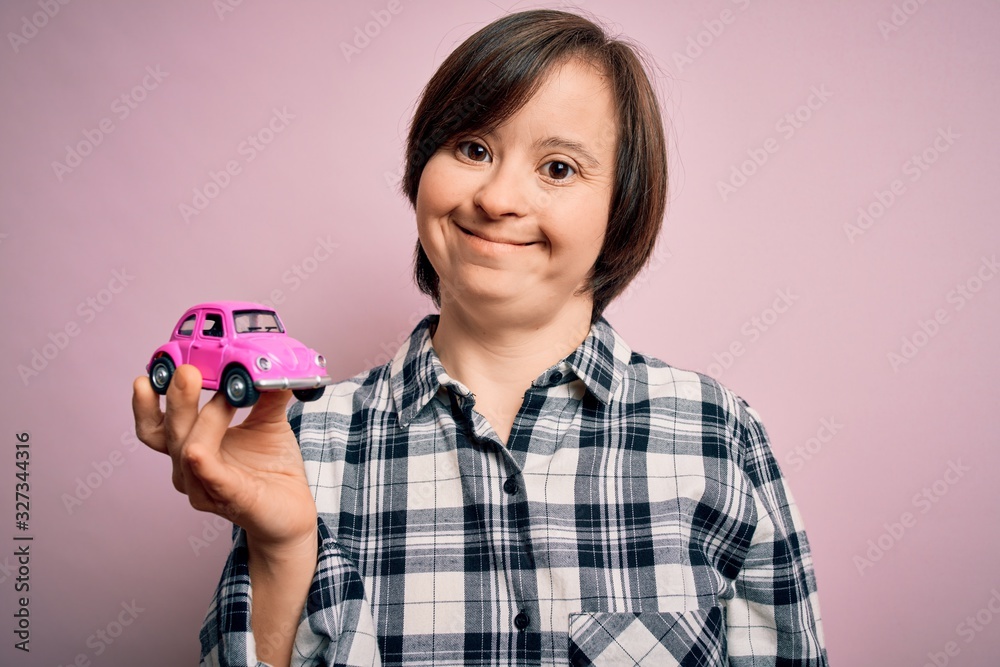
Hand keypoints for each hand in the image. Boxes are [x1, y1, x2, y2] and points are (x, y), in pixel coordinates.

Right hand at [132, 364, 317, 549]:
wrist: (291, 512)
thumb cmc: (271, 469)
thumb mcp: (269, 423)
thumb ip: (266, 394)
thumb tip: (271, 361)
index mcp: (192, 445)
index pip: (157, 422)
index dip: (153, 397)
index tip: (163, 365)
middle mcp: (189, 467)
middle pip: (167, 433)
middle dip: (175, 400)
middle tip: (185, 371)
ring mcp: (205, 487)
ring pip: (188, 450)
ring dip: (204, 420)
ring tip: (224, 395)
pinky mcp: (229, 499)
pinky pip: (209, 477)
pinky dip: (202, 460)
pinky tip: (197, 450)